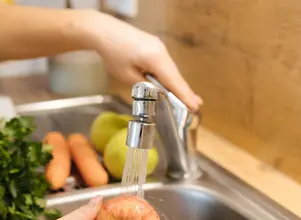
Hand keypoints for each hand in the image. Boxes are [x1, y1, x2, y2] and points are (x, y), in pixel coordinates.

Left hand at [86, 11, 202, 110]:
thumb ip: (145, 86)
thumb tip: (158, 94)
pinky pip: (165, 64)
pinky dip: (169, 76)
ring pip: (171, 70)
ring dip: (176, 84)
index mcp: (156, 59)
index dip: (185, 95)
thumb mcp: (127, 76)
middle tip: (195, 106)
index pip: (174, 82)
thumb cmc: (113, 54)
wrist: (104, 31)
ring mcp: (159, 47)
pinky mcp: (154, 46)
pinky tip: (171, 84)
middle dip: (184, 91)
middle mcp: (162, 51)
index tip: (195, 106)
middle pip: (175, 76)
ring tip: (186, 99)